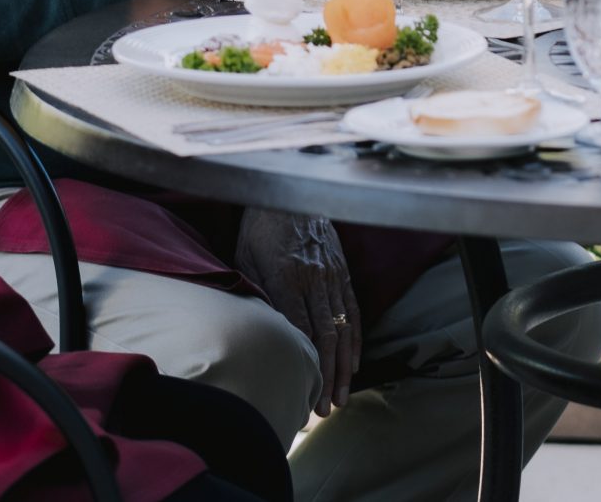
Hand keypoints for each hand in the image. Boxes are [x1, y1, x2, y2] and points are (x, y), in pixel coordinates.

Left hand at [233, 208, 359, 416]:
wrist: (291, 192)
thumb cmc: (260, 227)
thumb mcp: (245, 256)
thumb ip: (255, 293)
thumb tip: (261, 333)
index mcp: (286, 277)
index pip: (299, 330)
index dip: (303, 365)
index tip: (302, 393)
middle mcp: (313, 279)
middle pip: (325, 337)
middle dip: (326, 377)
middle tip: (324, 409)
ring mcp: (332, 276)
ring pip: (343, 328)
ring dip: (343, 367)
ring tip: (341, 397)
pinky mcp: (342, 272)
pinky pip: (353, 310)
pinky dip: (355, 340)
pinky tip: (353, 364)